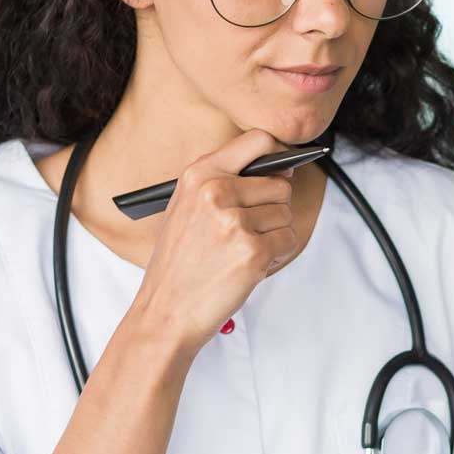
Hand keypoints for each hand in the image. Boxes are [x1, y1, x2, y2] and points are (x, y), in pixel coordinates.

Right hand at [130, 128, 298, 346]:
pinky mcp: (252, 251)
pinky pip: (288, 240)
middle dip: (272, 209)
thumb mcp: (187, 207)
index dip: (279, 154)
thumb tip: (282, 168)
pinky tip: (249, 265)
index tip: (283, 168)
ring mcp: (234, 221)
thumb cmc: (178, 264)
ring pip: (286, 214)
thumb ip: (225, 180)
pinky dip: (276, 255)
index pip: (259, 141)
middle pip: (280, 184)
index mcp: (199, 175)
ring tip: (241, 251)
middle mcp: (215, 192)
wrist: (165, 312)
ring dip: (273, 235)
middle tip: (246, 231)